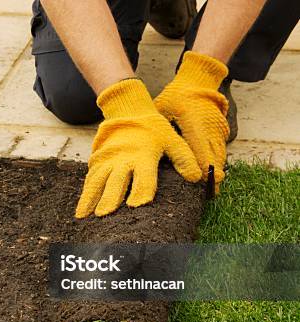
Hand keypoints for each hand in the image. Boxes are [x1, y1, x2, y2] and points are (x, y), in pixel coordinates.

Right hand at [76, 79, 201, 217]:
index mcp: (143, 155)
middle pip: (116, 182)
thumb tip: (196, 177)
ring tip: (84, 216)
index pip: (144, 177)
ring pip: (98, 182)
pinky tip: (82, 208)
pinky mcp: (98, 161)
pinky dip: (85, 194)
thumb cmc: (153, 129)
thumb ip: (183, 158)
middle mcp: (123, 159)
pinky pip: (90, 179)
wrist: (128, 110)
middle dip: (110, 198)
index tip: (137, 206)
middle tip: (105, 214)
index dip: (142, 191)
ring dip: (91, 199)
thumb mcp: (172, 139)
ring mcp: (108, 161)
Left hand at [155, 51, 229, 189]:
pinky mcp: (221, 131)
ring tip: (212, 190)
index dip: (202, 171)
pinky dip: (217, 162)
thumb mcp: (162, 111)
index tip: (202, 185)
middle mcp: (210, 130)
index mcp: (195, 126)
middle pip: (214, 158)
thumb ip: (159, 131)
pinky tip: (214, 175)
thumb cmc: (175, 97)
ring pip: (219, 156)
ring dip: (216, 171)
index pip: (200, 152)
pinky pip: (220, 150)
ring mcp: (217, 130)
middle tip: (209, 195)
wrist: (197, 81)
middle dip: (212, 177)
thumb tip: (147, 151)